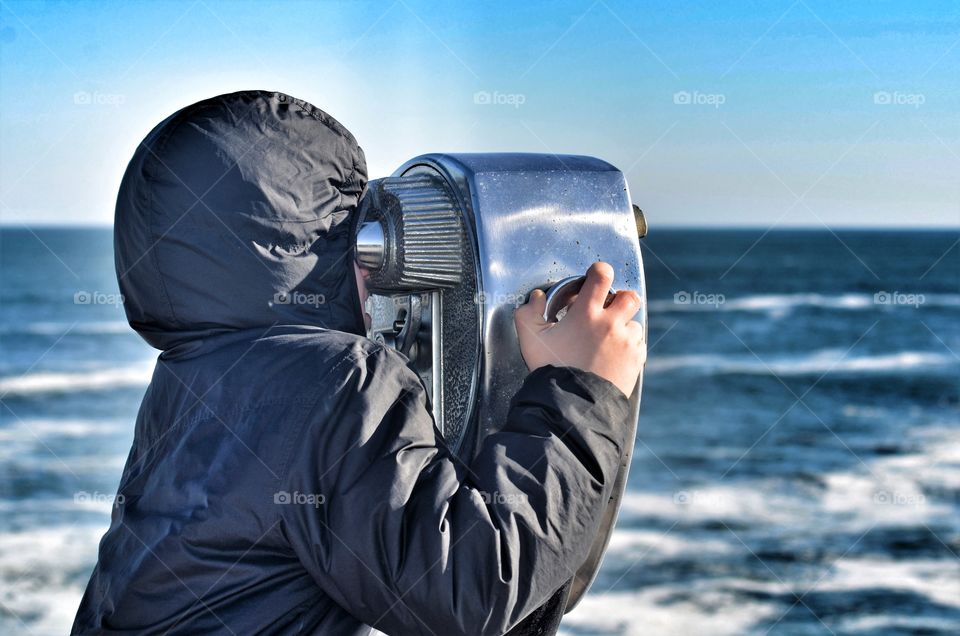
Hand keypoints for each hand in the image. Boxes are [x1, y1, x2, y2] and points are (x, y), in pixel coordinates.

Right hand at [514, 262, 644, 396]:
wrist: (573, 404)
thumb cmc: (552, 370)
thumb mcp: (531, 340)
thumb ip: (528, 314)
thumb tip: (537, 298)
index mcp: (586, 313)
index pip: (602, 275)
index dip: (599, 271)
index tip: (594, 278)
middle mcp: (610, 324)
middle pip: (629, 297)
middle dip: (620, 300)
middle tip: (606, 311)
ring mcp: (626, 342)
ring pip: (633, 323)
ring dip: (622, 328)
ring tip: (605, 341)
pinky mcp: (635, 360)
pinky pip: (638, 345)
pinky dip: (628, 347)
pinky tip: (611, 356)